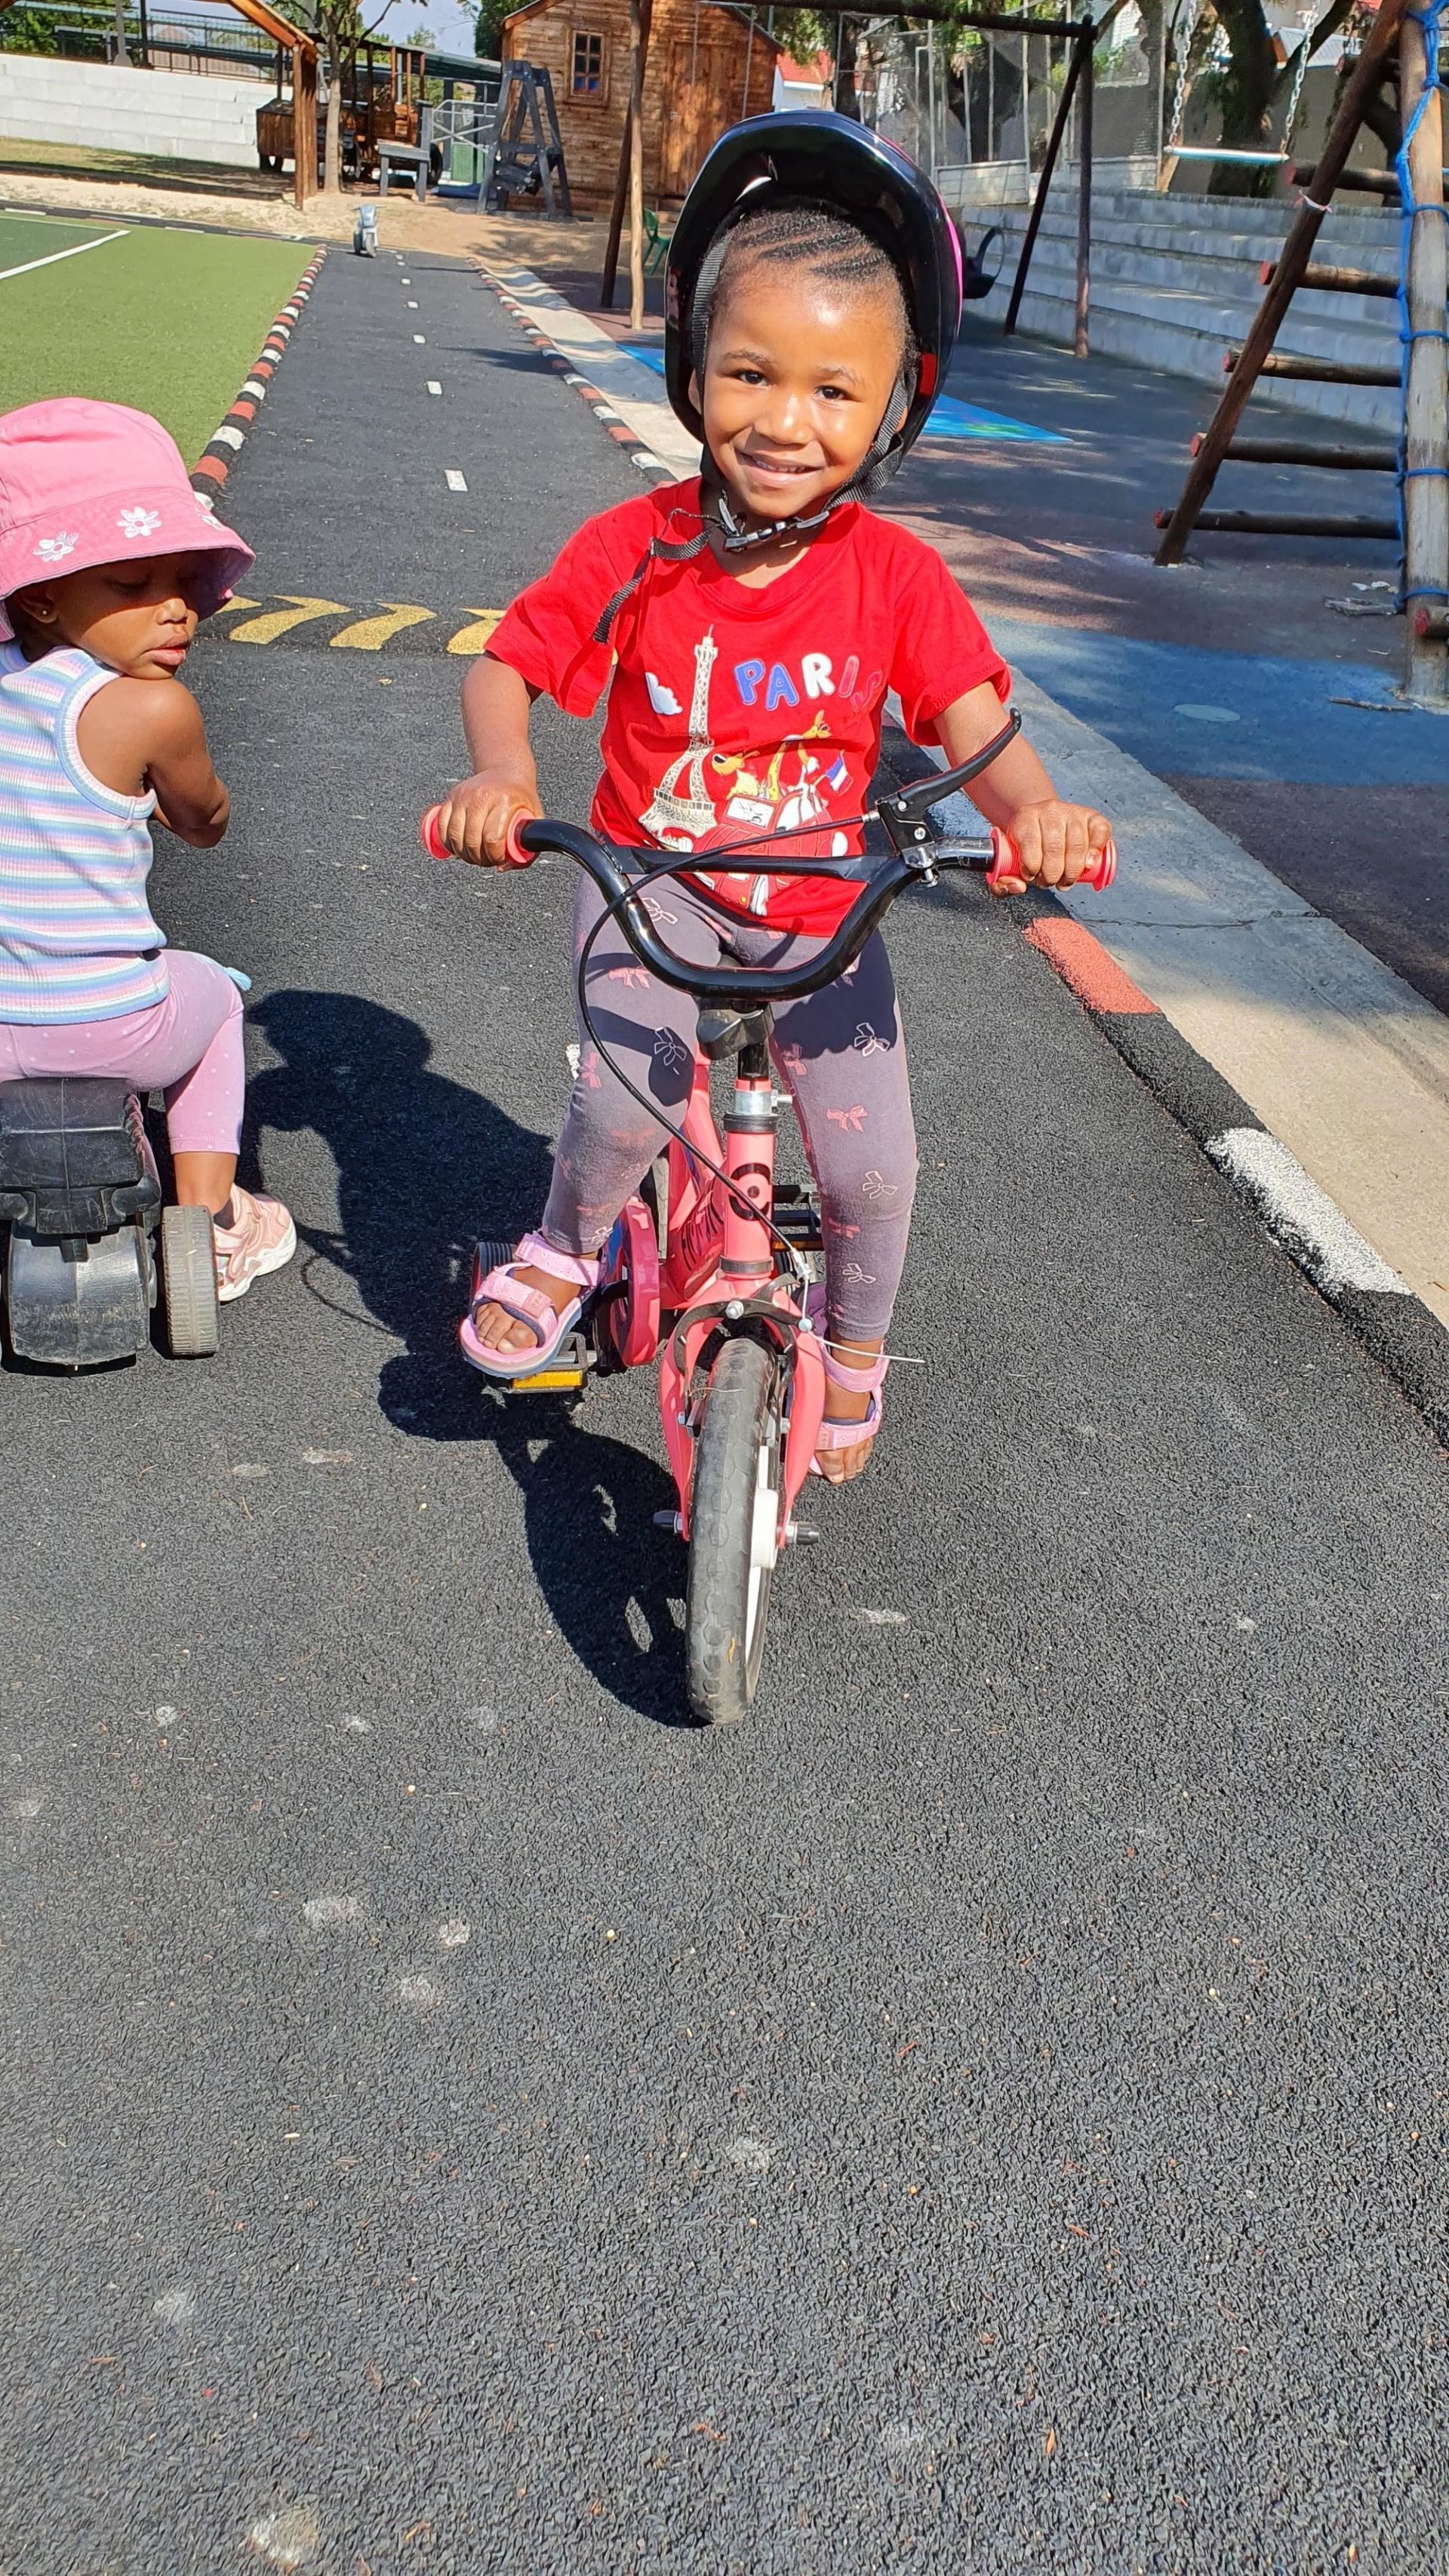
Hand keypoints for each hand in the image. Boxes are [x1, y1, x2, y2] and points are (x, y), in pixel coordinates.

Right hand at [434, 771, 540, 866]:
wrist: (506, 771)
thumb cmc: (520, 797)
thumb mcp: (533, 819)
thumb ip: (526, 846)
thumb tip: (502, 867)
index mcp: (504, 802)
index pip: (492, 838)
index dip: (494, 856)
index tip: (498, 859)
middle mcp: (481, 797)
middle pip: (472, 840)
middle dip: (478, 858)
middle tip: (486, 861)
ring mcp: (464, 796)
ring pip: (455, 835)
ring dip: (462, 853)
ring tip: (473, 856)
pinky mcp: (452, 796)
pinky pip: (442, 825)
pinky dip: (447, 841)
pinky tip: (456, 847)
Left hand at [989, 799, 1110, 896]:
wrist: (1040, 820)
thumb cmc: (1025, 845)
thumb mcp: (1007, 859)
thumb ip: (1002, 881)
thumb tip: (1018, 887)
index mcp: (1025, 816)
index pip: (1030, 843)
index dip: (1031, 867)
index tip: (1031, 877)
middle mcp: (1050, 810)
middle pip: (1054, 849)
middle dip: (1052, 875)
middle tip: (1049, 882)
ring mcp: (1072, 811)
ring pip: (1076, 846)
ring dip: (1072, 871)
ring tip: (1065, 880)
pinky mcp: (1091, 816)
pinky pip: (1100, 831)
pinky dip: (1096, 850)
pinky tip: (1088, 865)